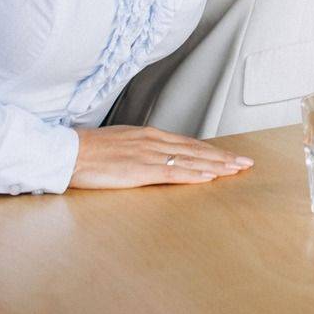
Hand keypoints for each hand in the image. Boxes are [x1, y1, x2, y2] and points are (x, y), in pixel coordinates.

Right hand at [70, 125, 253, 189]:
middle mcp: (154, 142)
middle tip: (245, 163)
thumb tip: (157, 156)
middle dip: (223, 157)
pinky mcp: (139, 170)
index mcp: (149, 135)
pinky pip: (172, 173)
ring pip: (190, 161)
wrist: (68, 152)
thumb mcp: (122, 142)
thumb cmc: (89, 150)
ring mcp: (148, 155)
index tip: (230, 155)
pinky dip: (194, 175)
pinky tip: (209, 178)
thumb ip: (142, 148)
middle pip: (196, 150)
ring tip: (236, 170)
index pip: (189, 144)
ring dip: (216, 166)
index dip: (212, 150)